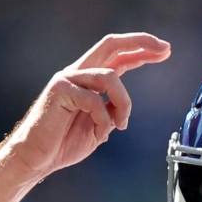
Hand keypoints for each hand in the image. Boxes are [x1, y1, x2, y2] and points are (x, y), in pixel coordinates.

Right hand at [3, 32, 170, 180]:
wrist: (37, 158)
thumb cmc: (63, 143)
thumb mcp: (99, 126)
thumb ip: (111, 111)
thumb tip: (122, 108)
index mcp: (89, 80)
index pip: (117, 56)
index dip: (141, 50)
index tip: (164, 51)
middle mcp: (78, 73)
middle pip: (111, 45)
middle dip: (140, 43)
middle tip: (164, 49)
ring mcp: (68, 79)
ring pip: (110, 77)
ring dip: (123, 103)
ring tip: (121, 124)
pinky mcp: (60, 90)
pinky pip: (94, 100)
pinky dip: (103, 120)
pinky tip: (99, 133)